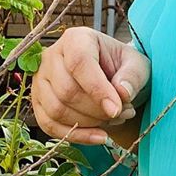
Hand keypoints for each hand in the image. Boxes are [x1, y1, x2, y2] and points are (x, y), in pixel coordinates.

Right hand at [30, 27, 150, 144]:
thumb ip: (133, 76)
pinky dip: (76, 136)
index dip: (97, 89)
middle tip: (122, 113)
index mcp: (76, 39)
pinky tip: (99, 136)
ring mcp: (40, 80)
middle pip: (67, 91)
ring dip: (88, 124)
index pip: (79, 63)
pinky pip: (49, 125)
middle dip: (97, 110)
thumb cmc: (122, 66)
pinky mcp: (37, 101)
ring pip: (56, 110)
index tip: (116, 110)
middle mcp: (51, 56)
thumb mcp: (137, 64)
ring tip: (112, 120)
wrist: (110, 75)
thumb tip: (122, 93)